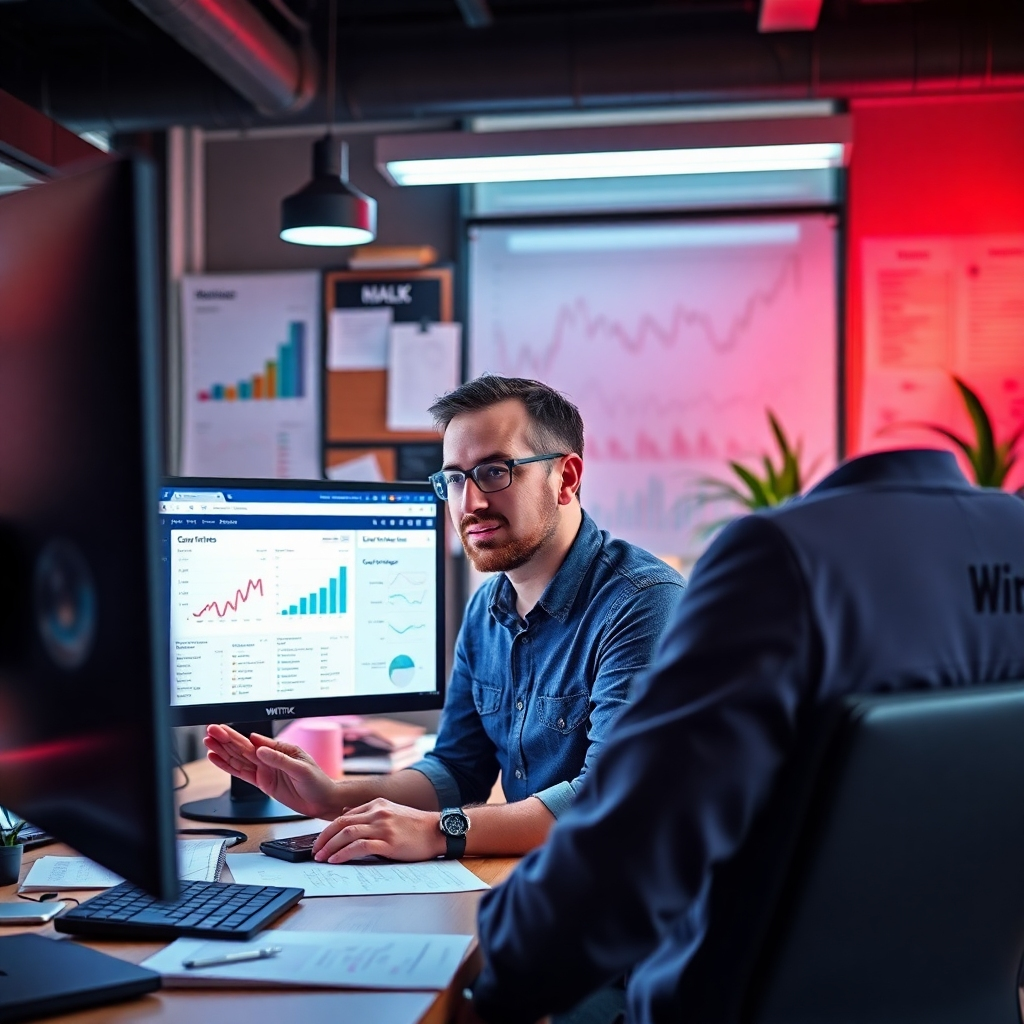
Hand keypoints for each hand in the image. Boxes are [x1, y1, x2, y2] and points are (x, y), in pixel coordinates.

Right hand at [204, 724, 338, 818]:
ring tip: (207, 743)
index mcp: (280, 749)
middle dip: (224, 740)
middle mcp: (270, 758)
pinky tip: (217, 760)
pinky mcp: (262, 782)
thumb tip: (260, 749)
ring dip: (222, 752)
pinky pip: (242, 773)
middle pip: (242, 748)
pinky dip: (228, 767)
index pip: (254, 741)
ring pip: (238, 759)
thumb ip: (279, 759)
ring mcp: (265, 770)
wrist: (322, 801)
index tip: (222, 729)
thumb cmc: (317, 781)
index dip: (236, 736)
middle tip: (209, 731)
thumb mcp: (301, 768)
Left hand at [312, 798, 446, 862]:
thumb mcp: (390, 812)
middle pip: (341, 823)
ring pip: (348, 833)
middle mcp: (378, 813)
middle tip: (315, 851)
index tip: (319, 841)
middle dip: (324, 838)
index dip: (328, 830)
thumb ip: (369, 813)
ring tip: (321, 857)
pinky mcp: (389, 842)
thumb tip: (346, 815)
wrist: (437, 830)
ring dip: (330, 846)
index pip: (344, 816)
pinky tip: (336, 859)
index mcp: (377, 804)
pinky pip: (360, 846)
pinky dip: (344, 853)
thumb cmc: (415, 825)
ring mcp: (383, 827)